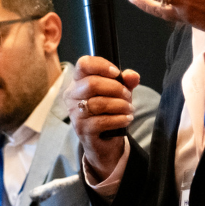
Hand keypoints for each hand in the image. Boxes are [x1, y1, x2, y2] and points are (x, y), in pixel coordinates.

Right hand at [69, 55, 140, 179]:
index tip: (116, 73)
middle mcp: (72, 96)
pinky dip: (119, 119)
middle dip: (116, 88)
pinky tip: (126, 119)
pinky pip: (103, 121)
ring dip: (120, 105)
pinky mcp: (82, 129)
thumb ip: (126, 82)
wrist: (103, 141)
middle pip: (92, 83)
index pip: (84, 64)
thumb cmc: (108, 112)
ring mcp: (75, 113)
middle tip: (127, 96)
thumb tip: (132, 76)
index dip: (102, 65)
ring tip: (129, 109)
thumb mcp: (118, 93)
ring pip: (99, 103)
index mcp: (78, 82)